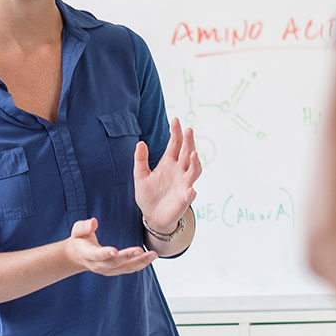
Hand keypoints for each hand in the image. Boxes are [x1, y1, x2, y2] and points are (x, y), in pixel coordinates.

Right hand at [66, 218, 156, 274]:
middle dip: (128, 257)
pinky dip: (141, 264)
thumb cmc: (79, 240)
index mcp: (88, 254)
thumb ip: (84, 226)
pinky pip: (129, 269)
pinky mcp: (116, 271)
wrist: (78, 256)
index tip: (114, 251)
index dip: (105, 253)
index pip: (97, 255)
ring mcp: (108, 270)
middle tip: (141, 250)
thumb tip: (93, 222)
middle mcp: (99, 265)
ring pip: (125, 268)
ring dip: (140, 262)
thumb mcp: (77, 231)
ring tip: (153, 255)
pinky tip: (151, 257)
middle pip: (114, 263)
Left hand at [134, 117, 200, 232]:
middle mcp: (179, 171)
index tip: (176, 120)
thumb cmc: (148, 194)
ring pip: (194, 170)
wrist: (151, 216)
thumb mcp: (140, 176)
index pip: (175, 144)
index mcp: (168, 163)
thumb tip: (140, 142)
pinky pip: (189, 194)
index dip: (176, 132)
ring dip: (195, 162)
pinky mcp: (184, 199)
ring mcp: (183, 184)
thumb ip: (140, 160)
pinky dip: (191, 192)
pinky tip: (190, 189)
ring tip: (192, 153)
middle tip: (188, 130)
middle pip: (186, 153)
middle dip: (188, 142)